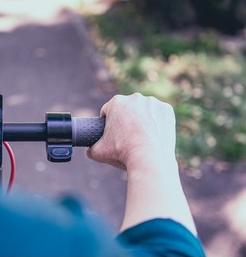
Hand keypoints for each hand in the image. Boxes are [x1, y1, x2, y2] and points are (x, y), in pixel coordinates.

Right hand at [87, 93, 196, 234]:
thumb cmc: (122, 153)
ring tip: (142, 137)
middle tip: (127, 136)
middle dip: (126, 119)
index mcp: (116, 103)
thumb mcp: (98, 152)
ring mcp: (152, 102)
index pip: (108, 110)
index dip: (108, 122)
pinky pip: (159, 114)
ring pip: (144, 110)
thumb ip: (91, 148)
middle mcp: (134, 98)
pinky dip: (157, 122)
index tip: (113, 133)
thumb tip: (90, 150)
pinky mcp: (166, 109)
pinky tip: (154, 134)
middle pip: (127, 108)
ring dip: (142, 119)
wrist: (149, 158)